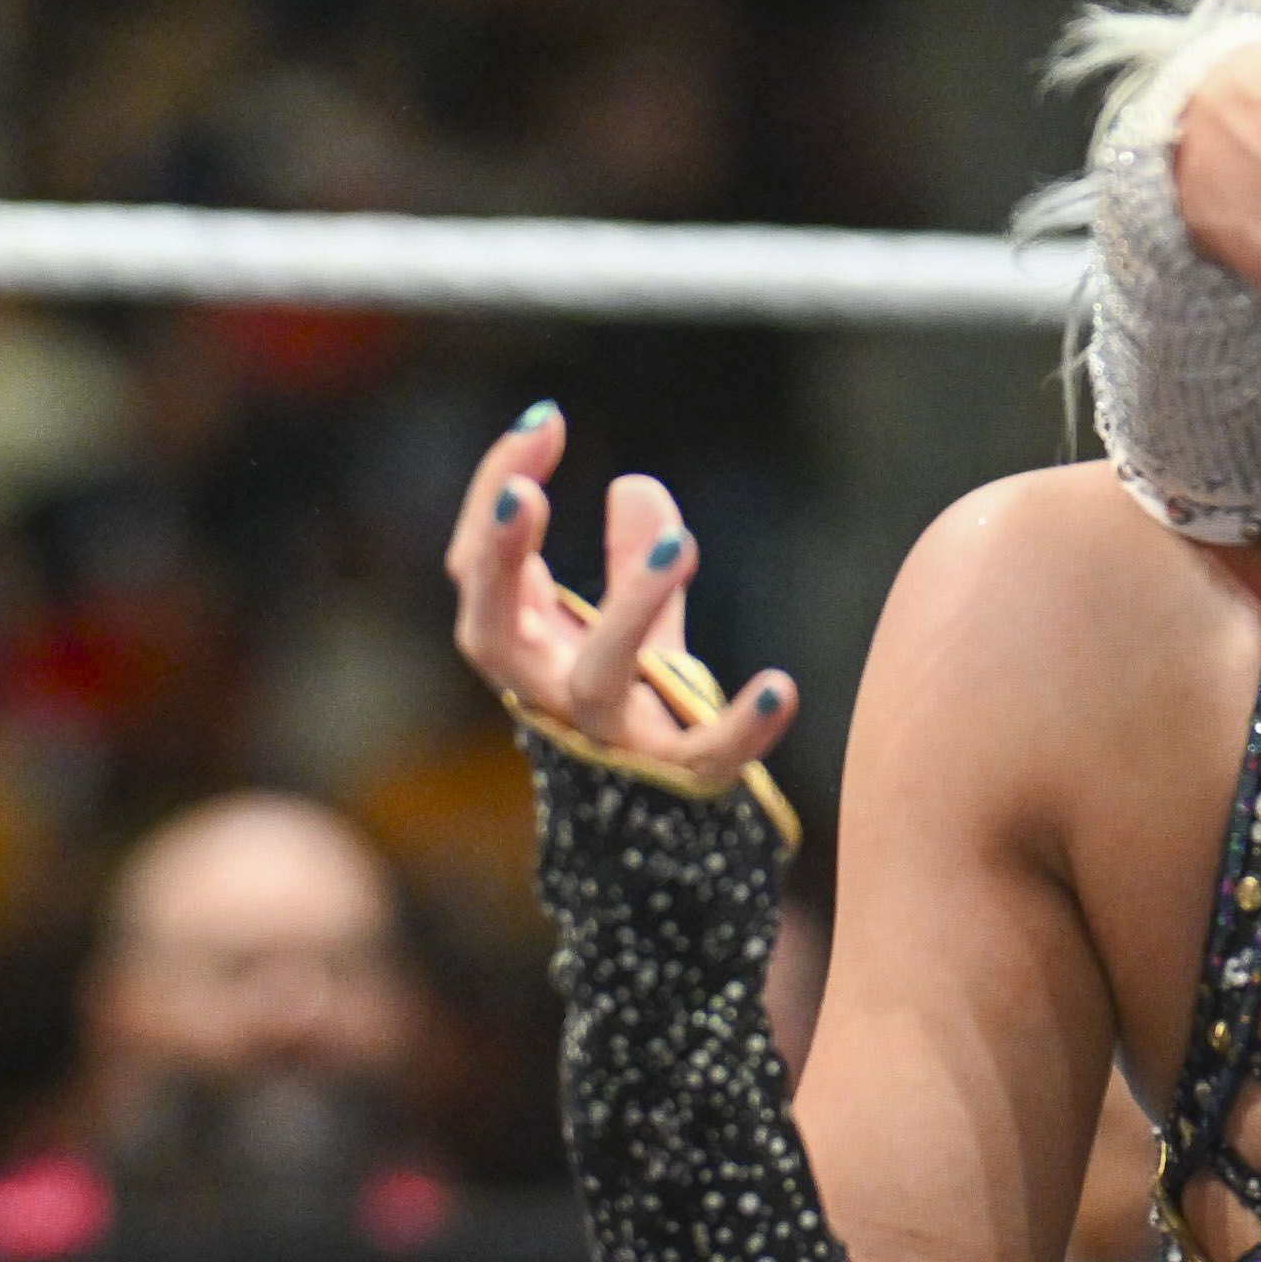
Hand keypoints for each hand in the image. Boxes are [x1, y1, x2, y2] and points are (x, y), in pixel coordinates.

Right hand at [446, 407, 796, 793]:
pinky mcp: (676, 781)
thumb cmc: (637, 717)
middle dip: (500, 562)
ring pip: (596, 683)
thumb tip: (638, 487)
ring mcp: (608, 744)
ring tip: (679, 543)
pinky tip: (780, 687)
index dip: (496, 494)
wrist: (664, 842)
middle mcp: (549, 696)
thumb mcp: (632, 634)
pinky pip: (704, 757)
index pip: (480, 570)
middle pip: (492, 632)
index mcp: (528, 649)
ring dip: (632, 609)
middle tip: (524, 494)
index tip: (543, 420)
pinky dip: (742, 728)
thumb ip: (632, 565)